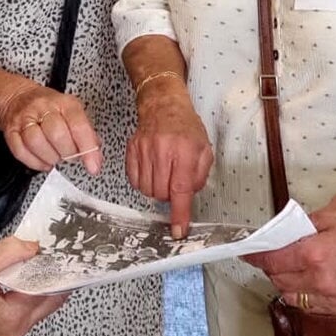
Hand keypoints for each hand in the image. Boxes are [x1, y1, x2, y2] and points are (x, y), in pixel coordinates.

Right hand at [0, 84, 102, 173]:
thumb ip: (85, 132)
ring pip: (36, 142)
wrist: (18, 98)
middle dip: (66, 153)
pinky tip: (42, 161)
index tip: (93, 166)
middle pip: (56, 134)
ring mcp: (25, 118)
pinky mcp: (11, 130)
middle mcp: (44, 108)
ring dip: (49, 157)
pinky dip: (34, 162)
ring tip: (55, 158)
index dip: (88, 148)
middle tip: (70, 156)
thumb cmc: (49, 108)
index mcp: (64, 103)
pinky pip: (20, 150)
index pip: (79, 125)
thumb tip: (95, 153)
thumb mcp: (72, 112)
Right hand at [0, 237, 68, 335]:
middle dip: (52, 278)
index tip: (51, 254)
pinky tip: (24, 281)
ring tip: (32, 268)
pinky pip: (33, 310)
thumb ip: (10, 251)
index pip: (48, 289)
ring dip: (42, 286)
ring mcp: (15, 331)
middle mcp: (17, 328)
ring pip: (45, 306)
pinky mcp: (11, 329)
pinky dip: (32, 294)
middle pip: (53, 300)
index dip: (51, 269)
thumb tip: (33, 247)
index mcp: (12, 315)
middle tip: (46, 259)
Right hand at [126, 81, 212, 237]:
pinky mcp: (131, 150)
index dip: (179, 213)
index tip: (178, 230)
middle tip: (175, 181)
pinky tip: (152, 172)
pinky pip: (134, 181)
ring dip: (157, 189)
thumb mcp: (204, 149)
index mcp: (184, 150)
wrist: (162, 104)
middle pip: (161, 193)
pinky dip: (144, 183)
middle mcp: (162, 150)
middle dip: (169, 195)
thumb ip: (199, 175)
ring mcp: (143, 150)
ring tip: (164, 174)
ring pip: (147, 190)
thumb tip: (188, 196)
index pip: (180, 189)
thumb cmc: (185, 126)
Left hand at [245, 208, 335, 313]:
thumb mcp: (333, 216)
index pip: (273, 259)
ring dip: (285, 282)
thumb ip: (305, 226)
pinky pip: (310, 305)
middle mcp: (319, 279)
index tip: (250, 253)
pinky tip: (309, 282)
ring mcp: (330, 296)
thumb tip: (286, 231)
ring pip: (292, 295)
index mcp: (314, 253)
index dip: (257, 256)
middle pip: (279, 279)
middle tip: (275, 256)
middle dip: (272, 267)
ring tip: (292, 269)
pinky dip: (303, 294)